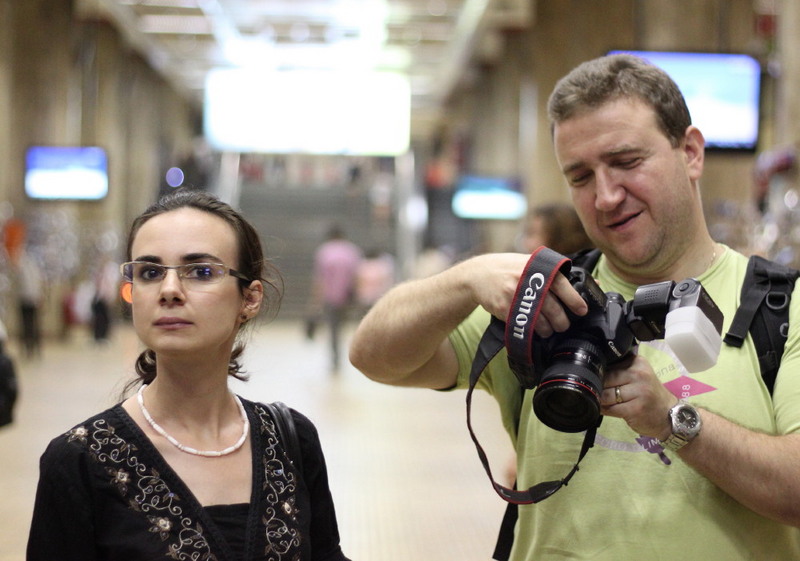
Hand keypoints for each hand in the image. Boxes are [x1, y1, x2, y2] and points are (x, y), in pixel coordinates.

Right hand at [463, 253, 587, 334]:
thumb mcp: (532, 263)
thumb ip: (557, 273)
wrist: (479, 274)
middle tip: (564, 325)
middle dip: (562, 321)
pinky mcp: (504, 308)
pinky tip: (536, 330)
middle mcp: (526, 279)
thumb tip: (594, 283)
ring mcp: (514, 294)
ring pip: (540, 320)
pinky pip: (524, 324)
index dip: (574, 300)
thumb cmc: (510, 268)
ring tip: (550, 329)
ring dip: (549, 329)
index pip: (561, 284)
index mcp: (536, 267)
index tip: (581, 310)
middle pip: (552, 307)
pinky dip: (533, 330)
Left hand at [599, 354, 677, 439]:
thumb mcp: (639, 376)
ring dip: (600, 400)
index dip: (599, 375)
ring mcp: (639, 392)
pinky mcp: (636, 409)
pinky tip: (605, 410)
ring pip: (606, 395)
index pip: (609, 366)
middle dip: (598, 388)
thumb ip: (621, 371)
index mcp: (638, 363)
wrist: (669, 415)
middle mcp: (639, 375)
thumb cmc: (650, 395)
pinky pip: (611, 409)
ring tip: (601, 402)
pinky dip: (604, 410)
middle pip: (606, 380)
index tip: (595, 380)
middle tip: (597, 393)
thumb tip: (593, 373)